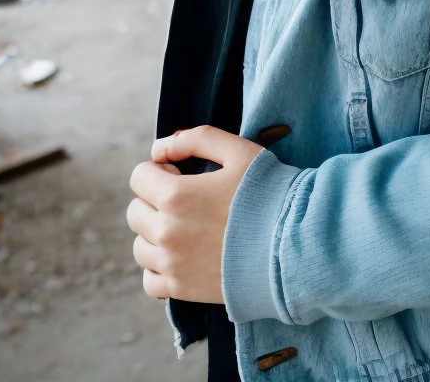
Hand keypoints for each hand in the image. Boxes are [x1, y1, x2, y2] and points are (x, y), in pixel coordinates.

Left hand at [127, 125, 264, 302]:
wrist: (293, 244)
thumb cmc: (268, 193)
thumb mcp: (238, 150)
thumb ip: (196, 139)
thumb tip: (160, 147)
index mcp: (176, 195)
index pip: (139, 177)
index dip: (160, 170)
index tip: (181, 174)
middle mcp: (167, 232)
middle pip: (135, 211)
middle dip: (154, 200)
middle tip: (186, 200)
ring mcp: (172, 264)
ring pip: (140, 246)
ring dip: (156, 233)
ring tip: (187, 227)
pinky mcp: (182, 290)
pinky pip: (150, 280)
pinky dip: (159, 267)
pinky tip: (182, 255)